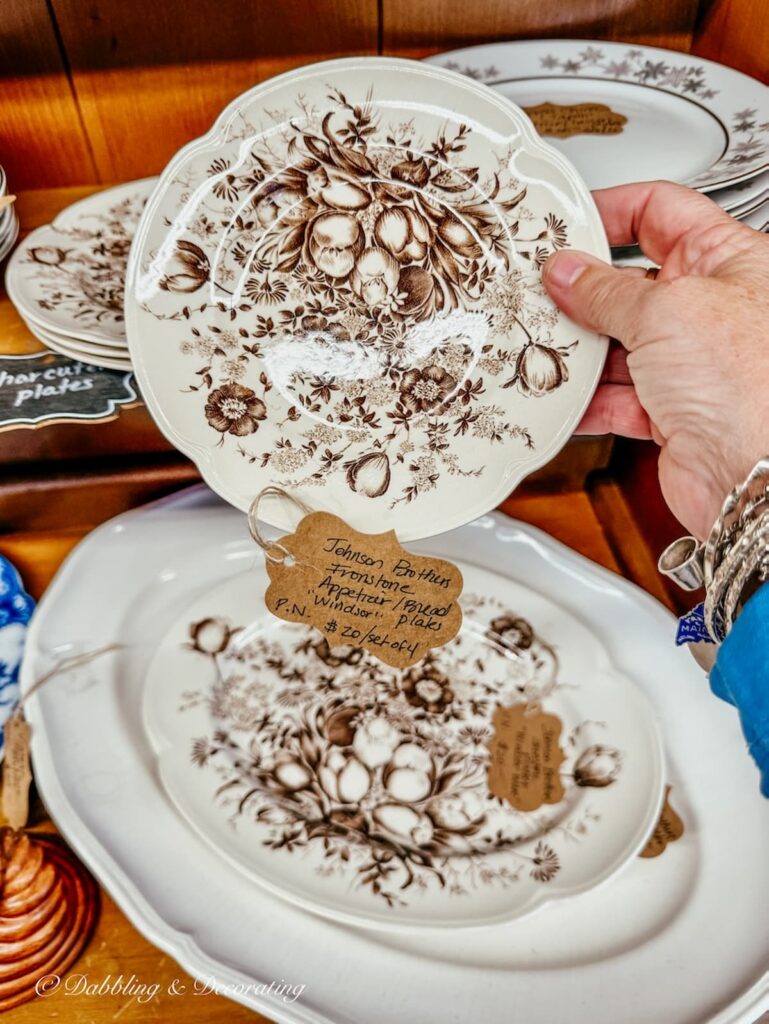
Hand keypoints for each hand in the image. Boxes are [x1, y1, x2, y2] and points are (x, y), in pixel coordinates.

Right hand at [542, 180, 768, 539]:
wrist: (756, 476)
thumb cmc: (752, 387)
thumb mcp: (664, 312)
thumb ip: (605, 290)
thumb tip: (568, 272)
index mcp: (730, 261)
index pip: (662, 212)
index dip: (611, 211)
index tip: (568, 221)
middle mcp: (713, 309)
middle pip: (632, 283)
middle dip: (585, 292)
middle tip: (544, 291)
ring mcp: (692, 362)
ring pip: (620, 344)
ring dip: (582, 350)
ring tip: (545, 345)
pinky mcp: (672, 410)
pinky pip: (618, 396)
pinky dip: (588, 399)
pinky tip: (564, 397)